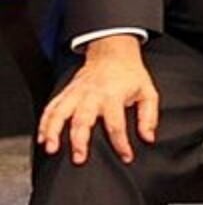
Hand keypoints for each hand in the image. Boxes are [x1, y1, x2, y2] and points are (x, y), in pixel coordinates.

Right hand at [37, 35, 157, 164]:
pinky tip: (42, 138)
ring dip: (53, 131)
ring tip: (51, 148)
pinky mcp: (66, 92)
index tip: (125, 156)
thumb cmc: (131, 75)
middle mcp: (91, 95)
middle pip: (82, 119)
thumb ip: (149, 116)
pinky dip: (44, 123)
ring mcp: (76, 93)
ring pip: (60, 112)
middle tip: (79, 158)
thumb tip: (148, 137)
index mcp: (113, 96)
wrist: (113, 53)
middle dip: (79, 140)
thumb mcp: (148, 92)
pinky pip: (51, 107)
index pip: (116, 124)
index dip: (121, 143)